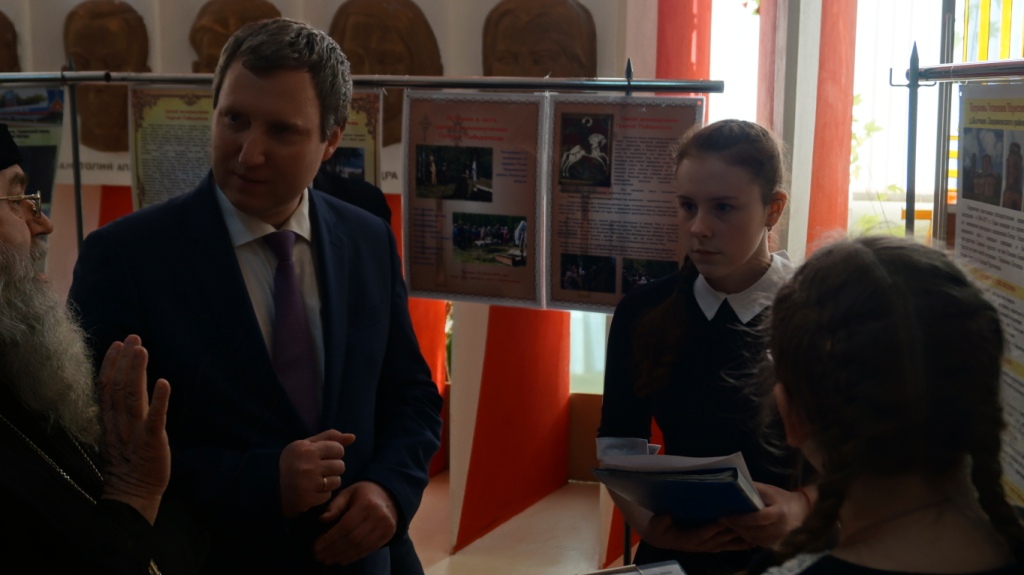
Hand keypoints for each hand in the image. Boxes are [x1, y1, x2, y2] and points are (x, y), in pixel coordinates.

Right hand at [98, 335, 170, 524]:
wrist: (133, 495)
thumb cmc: (130, 464)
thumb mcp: (121, 435)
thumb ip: (121, 413)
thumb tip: (125, 388)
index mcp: (109, 422)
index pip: (106, 388)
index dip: (111, 364)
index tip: (118, 343)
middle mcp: (119, 424)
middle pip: (118, 387)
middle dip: (125, 361)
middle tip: (133, 337)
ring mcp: (134, 432)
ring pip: (131, 397)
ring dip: (137, 371)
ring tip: (142, 349)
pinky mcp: (151, 441)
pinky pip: (155, 418)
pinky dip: (159, 400)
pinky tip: (163, 382)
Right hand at [279, 430, 354, 516]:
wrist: (270, 486)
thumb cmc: (292, 462)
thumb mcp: (306, 445)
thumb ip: (329, 438)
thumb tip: (352, 437)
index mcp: (307, 449)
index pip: (338, 449)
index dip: (333, 453)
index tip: (323, 457)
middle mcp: (308, 465)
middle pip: (340, 466)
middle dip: (333, 468)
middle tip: (318, 470)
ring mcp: (308, 484)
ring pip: (337, 481)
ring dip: (329, 482)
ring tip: (315, 480)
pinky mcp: (308, 499)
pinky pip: (328, 495)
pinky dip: (322, 494)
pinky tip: (311, 490)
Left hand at [314, 481, 397, 565]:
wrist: (388, 494)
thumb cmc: (362, 493)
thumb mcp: (347, 494)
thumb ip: (334, 506)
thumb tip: (321, 520)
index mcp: (367, 503)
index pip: (346, 526)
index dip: (330, 539)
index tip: (316, 547)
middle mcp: (379, 516)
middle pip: (352, 539)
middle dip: (333, 550)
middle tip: (319, 556)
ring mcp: (386, 526)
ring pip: (360, 547)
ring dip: (342, 556)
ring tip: (328, 560)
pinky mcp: (389, 534)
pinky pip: (369, 549)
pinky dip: (354, 557)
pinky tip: (342, 560)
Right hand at [641, 515, 753, 552]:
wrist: (660, 536)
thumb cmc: (659, 527)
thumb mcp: (657, 523)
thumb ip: (661, 520)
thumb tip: (665, 515)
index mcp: (688, 537)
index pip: (704, 532)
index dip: (715, 526)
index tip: (726, 518)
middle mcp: (701, 544)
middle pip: (720, 537)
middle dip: (735, 530)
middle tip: (748, 521)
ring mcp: (707, 546)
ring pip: (727, 542)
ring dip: (741, 539)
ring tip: (756, 534)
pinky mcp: (711, 546)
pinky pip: (727, 546)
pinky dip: (739, 545)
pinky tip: (751, 543)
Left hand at [720, 482, 810, 547]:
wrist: (799, 510)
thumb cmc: (779, 497)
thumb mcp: (768, 490)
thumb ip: (752, 489)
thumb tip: (732, 486)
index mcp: (779, 513)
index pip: (758, 518)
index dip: (741, 518)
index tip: (727, 515)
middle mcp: (780, 528)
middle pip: (754, 531)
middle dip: (736, 526)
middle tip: (723, 519)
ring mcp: (778, 538)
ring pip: (754, 539)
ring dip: (739, 532)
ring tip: (728, 524)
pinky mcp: (775, 543)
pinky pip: (757, 542)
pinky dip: (746, 537)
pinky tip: (739, 529)